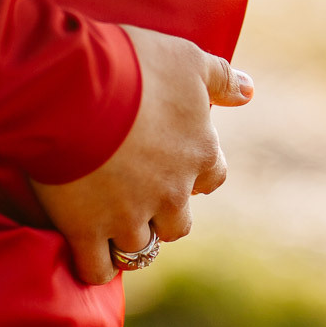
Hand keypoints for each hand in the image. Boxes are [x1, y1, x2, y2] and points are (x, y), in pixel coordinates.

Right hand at [30, 26, 252, 284]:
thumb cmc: (134, 65)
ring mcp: (130, 217)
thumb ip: (221, 78)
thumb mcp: (187, 59)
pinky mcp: (86, 230)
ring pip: (139, 248)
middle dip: (162, 215)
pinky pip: (97, 268)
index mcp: (200, 153)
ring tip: (108, 226)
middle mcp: (172, 193)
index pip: (212, 178)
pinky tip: (82, 249)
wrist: (75, 86)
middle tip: (137, 196)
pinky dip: (93, 264)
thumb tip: (249, 93)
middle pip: (178, 223)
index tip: (175, 164)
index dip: (194, 174)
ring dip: (128, 239)